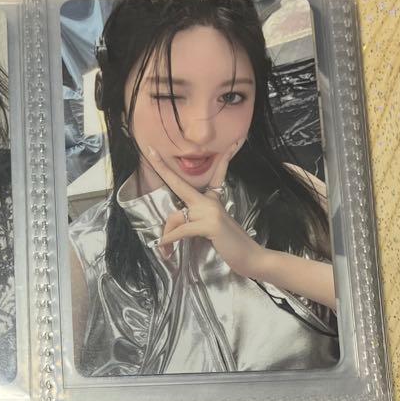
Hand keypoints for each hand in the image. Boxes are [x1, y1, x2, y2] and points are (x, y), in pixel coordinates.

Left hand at [145, 144, 337, 310]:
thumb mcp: (209, 231)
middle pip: (180, 184)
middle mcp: (211, 201)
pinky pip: (182, 230)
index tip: (230, 143)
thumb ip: (192, 224)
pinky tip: (162, 246)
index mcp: (213, 199)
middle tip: (149, 151)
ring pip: (177, 217)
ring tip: (165, 252)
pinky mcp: (210, 224)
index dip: (221, 158)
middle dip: (163, 169)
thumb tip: (170, 231)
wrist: (250, 258)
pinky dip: (169, 239)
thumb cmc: (231, 246)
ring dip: (167, 235)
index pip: (216, 173)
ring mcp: (210, 211)